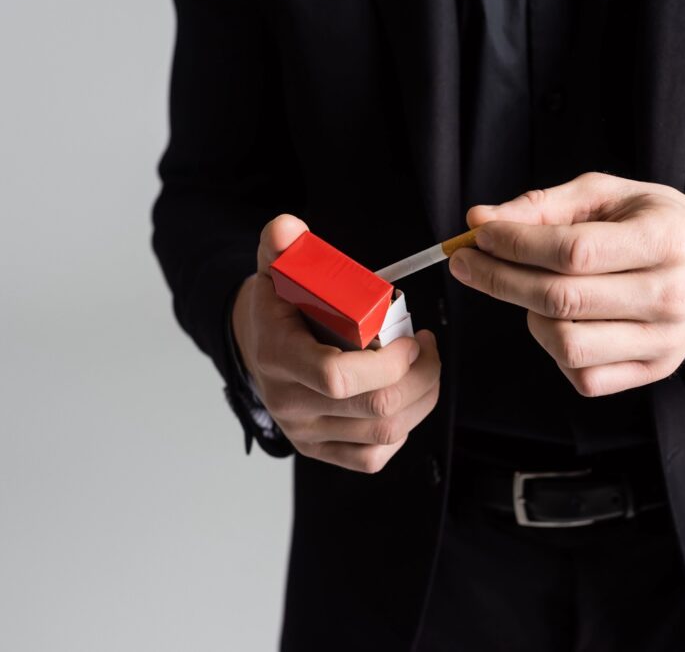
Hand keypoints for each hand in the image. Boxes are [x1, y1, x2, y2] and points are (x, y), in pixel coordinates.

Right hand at [232, 215, 441, 472]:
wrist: (256, 345)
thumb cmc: (278, 307)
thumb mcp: (276, 270)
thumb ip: (282, 246)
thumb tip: (287, 227)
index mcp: (279, 358)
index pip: (337, 376)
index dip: (389, 362)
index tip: (411, 338)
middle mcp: (291, 404)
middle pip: (376, 407)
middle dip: (421, 376)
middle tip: (428, 347)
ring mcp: (307, 433)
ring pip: (385, 432)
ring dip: (422, 397)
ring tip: (425, 365)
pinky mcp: (321, 449)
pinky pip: (373, 456)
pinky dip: (402, 430)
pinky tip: (405, 400)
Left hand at [449, 172, 684, 396]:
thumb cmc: (657, 224)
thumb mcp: (610, 195)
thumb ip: (544, 205)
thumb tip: (481, 221)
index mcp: (667, 238)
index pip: (573, 251)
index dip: (516, 244)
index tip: (481, 235)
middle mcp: (670, 294)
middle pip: (562, 299)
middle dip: (500, 279)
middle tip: (467, 262)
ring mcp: (663, 341)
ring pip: (566, 344)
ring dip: (528, 316)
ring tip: (529, 291)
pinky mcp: (652, 370)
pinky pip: (583, 375)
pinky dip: (555, 350)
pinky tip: (559, 320)